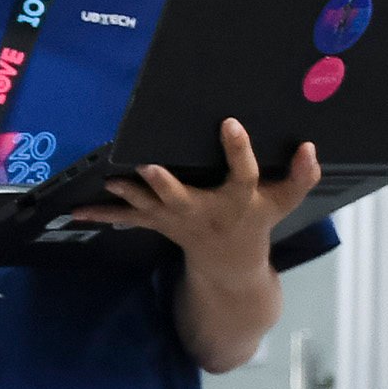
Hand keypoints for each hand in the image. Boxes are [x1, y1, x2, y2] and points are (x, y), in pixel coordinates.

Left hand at [69, 117, 321, 265]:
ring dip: (129, 195)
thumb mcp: (283, 202)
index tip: (230, 123)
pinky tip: (76, 210)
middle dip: (165, 184)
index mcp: (237, 200)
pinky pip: (127, 218)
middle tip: (148, 165)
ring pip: (150, 207)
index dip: (238, 150)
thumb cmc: (257, 221)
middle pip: (183, 197)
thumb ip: (300, 177)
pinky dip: (101, 214)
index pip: (242, 173)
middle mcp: (204, 211)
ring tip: (111, 179)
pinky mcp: (158, 223)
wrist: (230, 265)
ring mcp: (177, 219)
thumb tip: (311, 147)